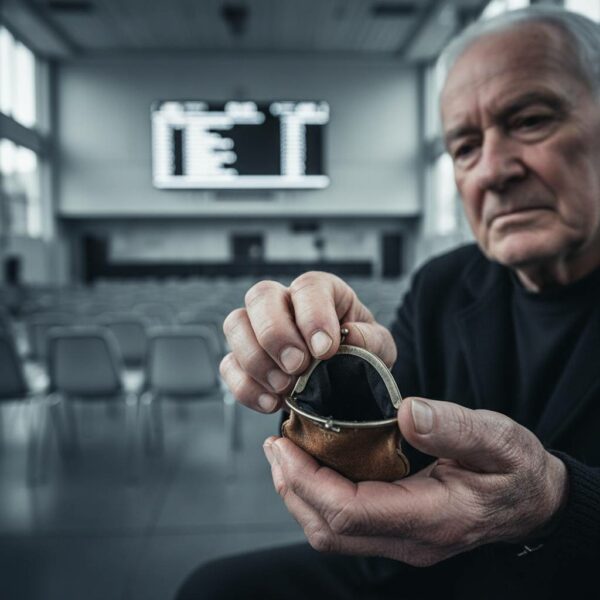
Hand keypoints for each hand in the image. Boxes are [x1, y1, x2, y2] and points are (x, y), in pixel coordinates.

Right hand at [220, 272, 395, 413]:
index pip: (307, 288)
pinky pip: (229, 366)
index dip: (312, 316)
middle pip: (260, 296)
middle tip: (297, 367)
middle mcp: (283, 302)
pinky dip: (246, 387)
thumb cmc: (361, 354)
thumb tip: (351, 337)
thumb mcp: (379, 346)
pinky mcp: (242, 360)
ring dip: (256, 359)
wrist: (346, 382)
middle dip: (276, 334)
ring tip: (284, 387)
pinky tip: (272, 403)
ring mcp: (257, 329)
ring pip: (235, 325)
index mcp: (320, 291)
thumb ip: (370, 340)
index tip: (325, 351)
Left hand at [264, 397, 567, 565]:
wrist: (533, 499)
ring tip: (284, 455)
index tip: (285, 445)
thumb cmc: (516, 468)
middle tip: (275, 446)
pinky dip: (319, 497)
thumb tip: (409, 412)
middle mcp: (411, 540)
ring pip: (333, 534)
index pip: (350, 512)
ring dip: (300, 495)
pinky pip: (346, 526)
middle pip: (330, 531)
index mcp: (432, 517)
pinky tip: (313, 467)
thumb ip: (456, 427)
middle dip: (291, 489)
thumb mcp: (498, 439)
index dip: (308, 481)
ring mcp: (404, 541)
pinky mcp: (399, 531)